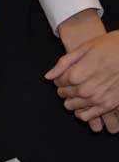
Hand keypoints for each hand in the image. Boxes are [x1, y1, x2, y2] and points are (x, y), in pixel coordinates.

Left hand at [53, 9, 110, 131]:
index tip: (70, 72)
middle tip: (78, 79)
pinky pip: (85, 116)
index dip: (61, 77)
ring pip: (71, 106)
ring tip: (83, 88)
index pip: (58, 82)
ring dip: (74, 98)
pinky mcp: (107, 105)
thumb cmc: (112, 45)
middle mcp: (84, 89)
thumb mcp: (85, 48)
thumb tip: (48, 77)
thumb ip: (64, 63)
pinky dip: (82, 110)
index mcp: (76, 74)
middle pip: (64, 94)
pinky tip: (87, 101)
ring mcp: (96, 99)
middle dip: (67, 87)